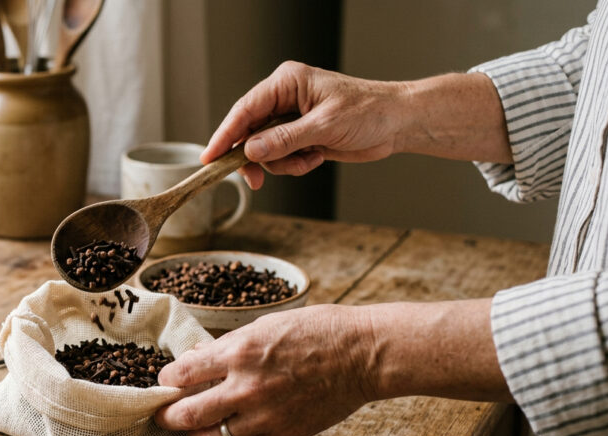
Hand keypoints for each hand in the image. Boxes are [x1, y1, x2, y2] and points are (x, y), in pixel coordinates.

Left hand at [154, 299, 508, 435]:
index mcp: (238, 353)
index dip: (167, 380)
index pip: (182, 375)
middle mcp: (245, 388)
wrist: (362, 355)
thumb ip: (229, 346)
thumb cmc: (317, 330)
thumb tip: (199, 358)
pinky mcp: (282, 435)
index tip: (166, 380)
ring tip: (193, 429)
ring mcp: (263, 416)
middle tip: (162, 414)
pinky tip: (229, 435)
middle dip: (167, 416)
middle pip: (187, 415)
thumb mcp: (265, 324)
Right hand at [203, 61, 408, 187]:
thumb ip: (284, 139)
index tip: (210, 157)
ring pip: (264, 150)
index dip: (225, 135)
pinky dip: (294, 165)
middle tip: (255, 180)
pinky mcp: (299, 136)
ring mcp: (290, 119)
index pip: (245, 110)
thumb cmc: (369, 112)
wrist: (397, 123)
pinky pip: (280, 157)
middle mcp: (284, 99)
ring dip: (282, 164)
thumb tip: (251, 151)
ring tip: (308, 161)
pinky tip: (316, 158)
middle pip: (249, 132)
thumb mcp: (324, 126)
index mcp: (286, 83)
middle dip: (255, 158)